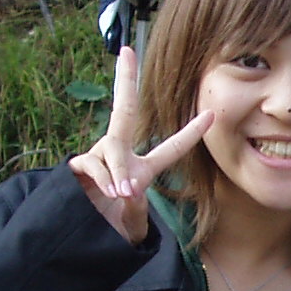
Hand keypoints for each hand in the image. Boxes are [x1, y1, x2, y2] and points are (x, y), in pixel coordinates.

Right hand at [67, 45, 212, 244]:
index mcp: (143, 169)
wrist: (79, 239)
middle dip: (125, 79)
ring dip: (118, 170)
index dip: (190, 134)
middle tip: (126, 51)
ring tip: (122, 193)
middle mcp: (120, 155)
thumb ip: (135, 212)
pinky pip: (93, 162)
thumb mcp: (131, 225)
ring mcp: (99, 157)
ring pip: (112, 148)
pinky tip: (109, 191)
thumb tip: (129, 190)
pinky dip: (104, 177)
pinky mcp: (79, 166)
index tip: (211, 115)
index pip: (170, 149)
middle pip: (124, 111)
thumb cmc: (111, 229)